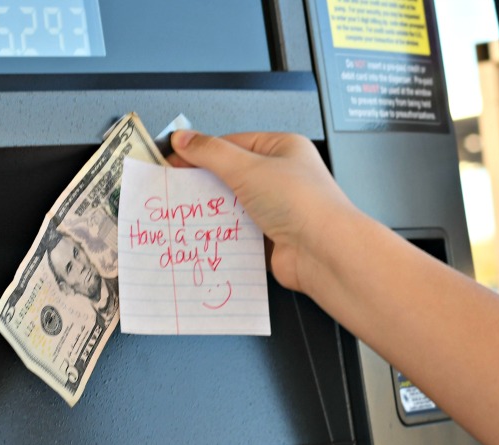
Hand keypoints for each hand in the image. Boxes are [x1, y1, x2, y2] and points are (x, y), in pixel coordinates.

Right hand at [168, 130, 357, 292]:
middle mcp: (282, 177)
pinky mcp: (271, 238)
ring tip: (187, 214)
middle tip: (175, 189)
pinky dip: (224, 235)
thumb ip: (211, 153)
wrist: (325, 252)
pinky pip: (239, 234)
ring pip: (233, 207)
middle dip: (205, 184)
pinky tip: (207, 236)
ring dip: (214, 212)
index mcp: (283, 148)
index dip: (201, 152)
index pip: (232, 144)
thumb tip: (184, 138)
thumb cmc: (303, 203)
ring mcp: (278, 209)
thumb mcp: (248, 167)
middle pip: (231, 176)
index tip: (173, 161)